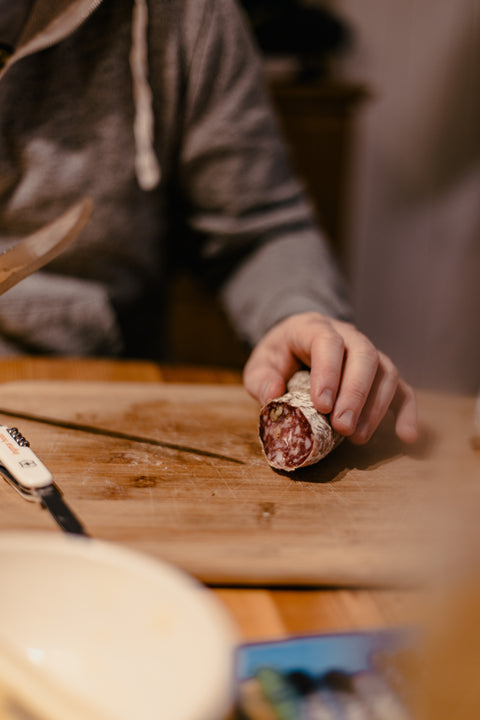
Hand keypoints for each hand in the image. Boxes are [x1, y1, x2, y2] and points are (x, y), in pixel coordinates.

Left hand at [243, 312, 417, 444]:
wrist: (296, 345)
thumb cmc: (279, 357)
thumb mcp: (260, 364)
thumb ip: (261, 379)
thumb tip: (272, 395)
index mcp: (313, 327)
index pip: (326, 341)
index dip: (328, 372)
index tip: (322, 405)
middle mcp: (347, 335)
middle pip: (364, 355)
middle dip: (355, 393)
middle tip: (342, 427)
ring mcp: (368, 353)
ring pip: (385, 372)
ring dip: (375, 407)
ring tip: (357, 438)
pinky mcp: (381, 374)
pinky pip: (402, 388)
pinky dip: (407, 412)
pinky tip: (406, 436)